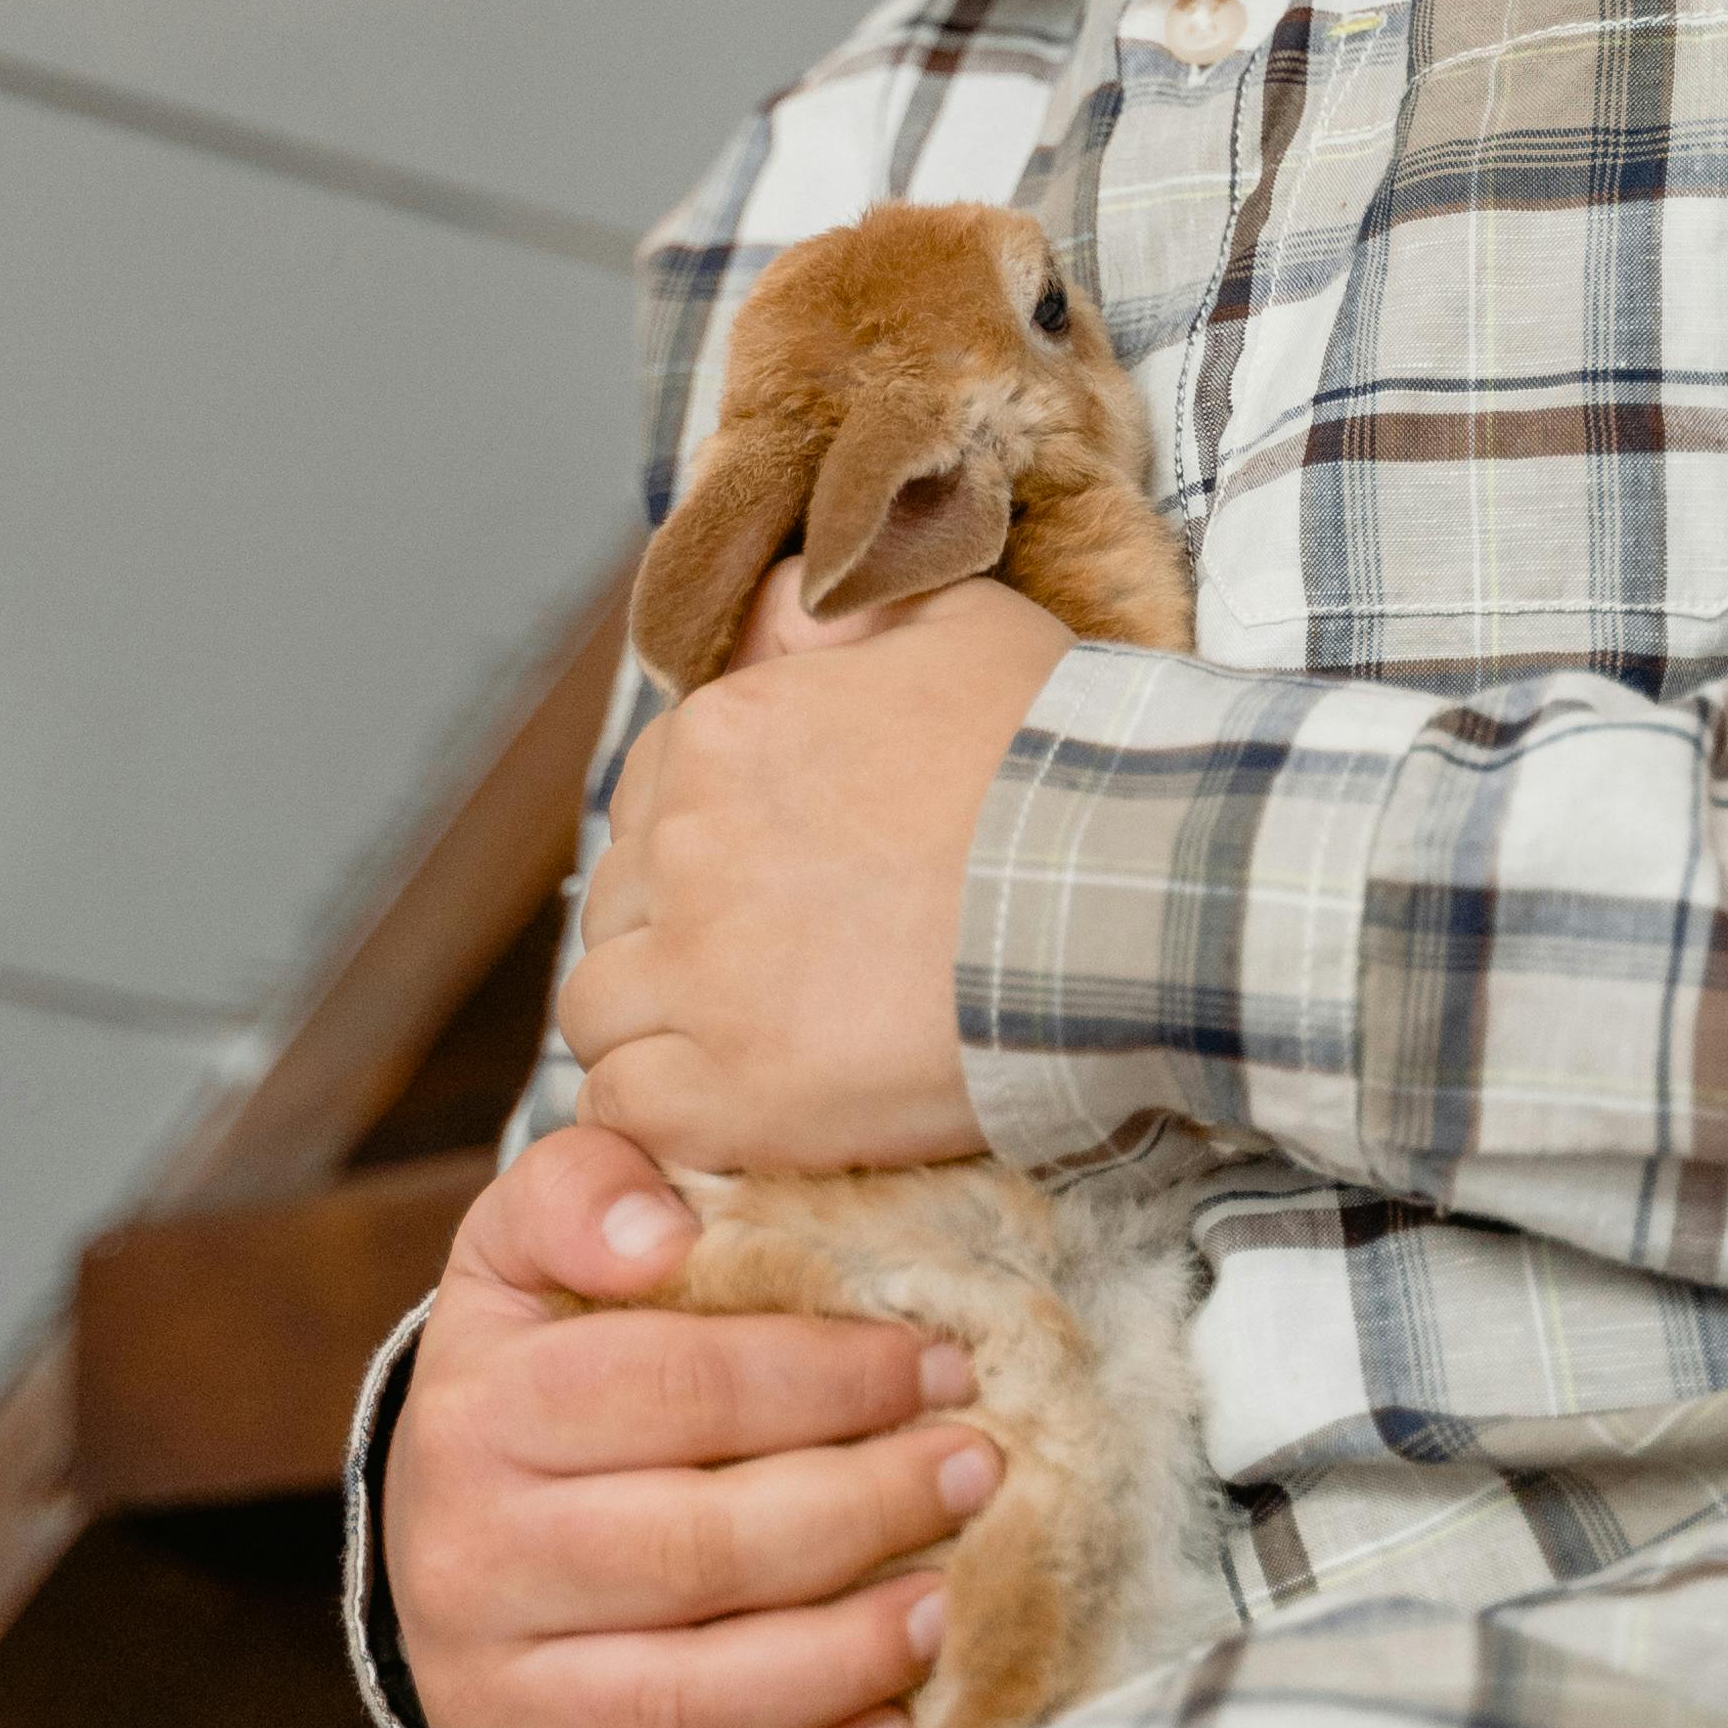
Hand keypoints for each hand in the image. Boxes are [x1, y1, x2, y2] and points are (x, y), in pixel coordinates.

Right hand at [383, 1121, 1005, 1727]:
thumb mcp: (522, 1254)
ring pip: (695, 1695)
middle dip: (865, 1510)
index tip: (939, 1368)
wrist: (437, 1539)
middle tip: (976, 1473)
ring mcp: (491, 1691)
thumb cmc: (527, 1384)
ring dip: (844, 1656)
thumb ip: (582, 1190)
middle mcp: (467, 1559)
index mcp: (477, 1411)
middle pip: (699, 1549)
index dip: (827, 1379)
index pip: (676, 1391)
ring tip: (944, 1605)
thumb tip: (662, 1226)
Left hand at [557, 572, 1066, 1167]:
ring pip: (597, 1009)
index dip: (696, 854)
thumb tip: (779, 612)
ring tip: (745, 1049)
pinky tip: (727, 1111)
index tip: (767, 890)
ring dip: (655, 1028)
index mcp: (721, 735)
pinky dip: (660, 1115)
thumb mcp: (961, 625)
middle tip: (771, 974)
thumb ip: (847, 616)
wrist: (1129, 898)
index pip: (648, 805)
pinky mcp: (727, 1092)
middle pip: (620, 906)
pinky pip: (624, 1107)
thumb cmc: (1066, 763)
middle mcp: (685, 846)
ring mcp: (697, 973)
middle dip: (674, 938)